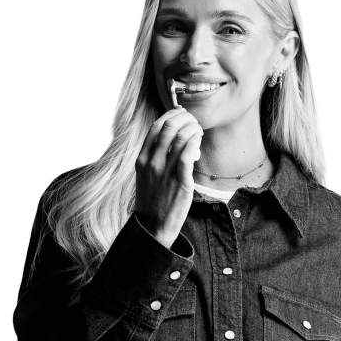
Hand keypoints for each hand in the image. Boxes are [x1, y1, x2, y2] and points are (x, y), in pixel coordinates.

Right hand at [134, 106, 202, 248]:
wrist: (153, 225)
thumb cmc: (153, 198)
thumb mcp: (145, 173)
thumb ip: (154, 155)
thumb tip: (171, 136)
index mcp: (142, 158)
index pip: (156, 126)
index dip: (172, 115)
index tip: (182, 115)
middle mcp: (152, 162)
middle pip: (169, 127)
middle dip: (185, 118)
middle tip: (194, 122)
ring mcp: (165, 172)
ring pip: (180, 138)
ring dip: (193, 128)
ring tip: (198, 131)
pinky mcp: (180, 182)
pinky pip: (187, 156)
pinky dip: (194, 143)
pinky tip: (198, 141)